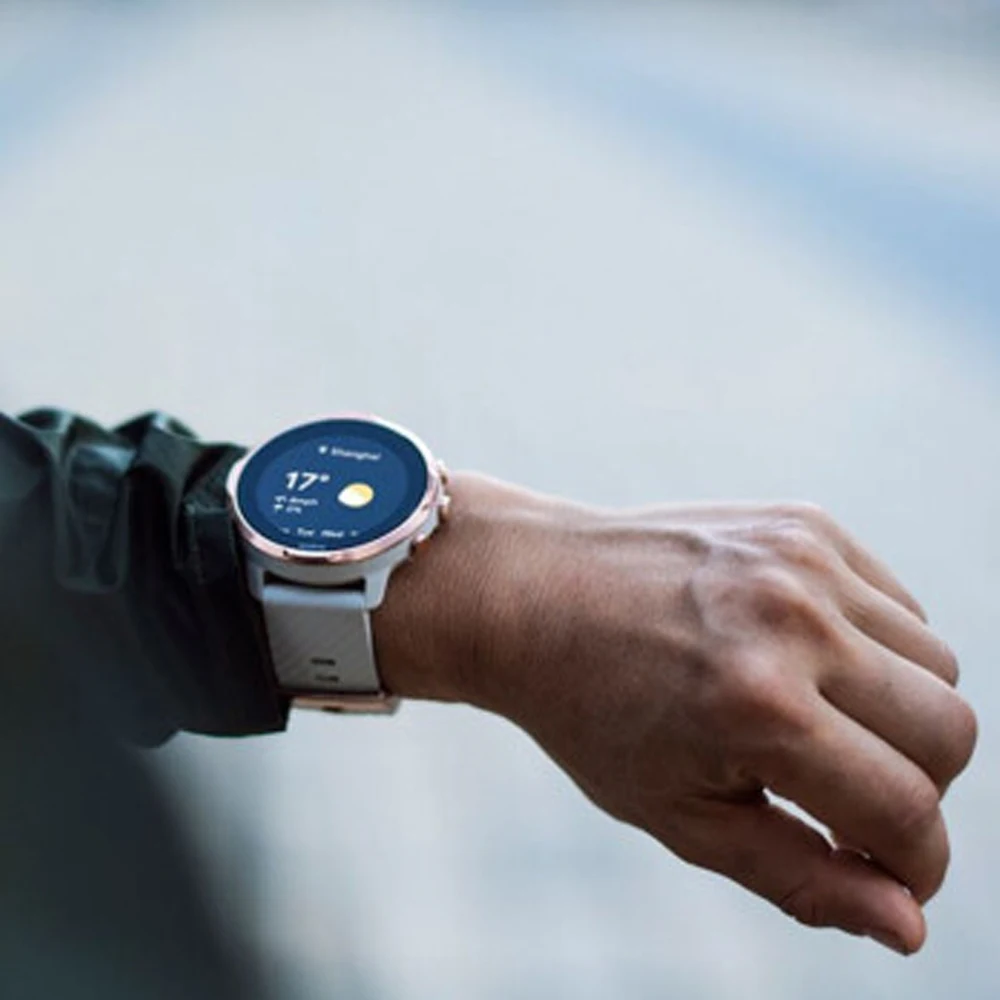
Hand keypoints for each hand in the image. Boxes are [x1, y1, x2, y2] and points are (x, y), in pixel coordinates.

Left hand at [375, 474, 976, 954]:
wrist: (533, 593)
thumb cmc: (594, 713)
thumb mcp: (680, 815)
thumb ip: (800, 877)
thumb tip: (908, 924)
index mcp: (760, 709)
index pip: (907, 813)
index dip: (915, 864)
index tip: (890, 872)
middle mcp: (794, 623)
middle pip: (951, 733)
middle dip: (920, 789)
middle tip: (848, 795)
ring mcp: (802, 560)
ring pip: (937, 664)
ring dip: (900, 714)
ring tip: (815, 721)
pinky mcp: (803, 522)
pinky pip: (898, 604)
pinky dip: (877, 648)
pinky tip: (804, 659)